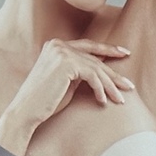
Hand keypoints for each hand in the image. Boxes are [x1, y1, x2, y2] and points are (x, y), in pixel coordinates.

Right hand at [0, 39, 133, 155]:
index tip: (125, 52)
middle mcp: (58, 44)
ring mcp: (61, 52)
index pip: (88, 45)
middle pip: (94, 59)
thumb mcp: (68, 80)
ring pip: (96, 68)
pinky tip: (103, 101)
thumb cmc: (46, 100)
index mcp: (56, 45)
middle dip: (113, 74)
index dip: (107, 49)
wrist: (26, 111)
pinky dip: (100, 89)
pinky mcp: (66, 63)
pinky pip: (92, 76)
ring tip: (121, 99)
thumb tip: (102, 67)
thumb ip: (81, 70)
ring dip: (111, 86)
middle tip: (129, 85)